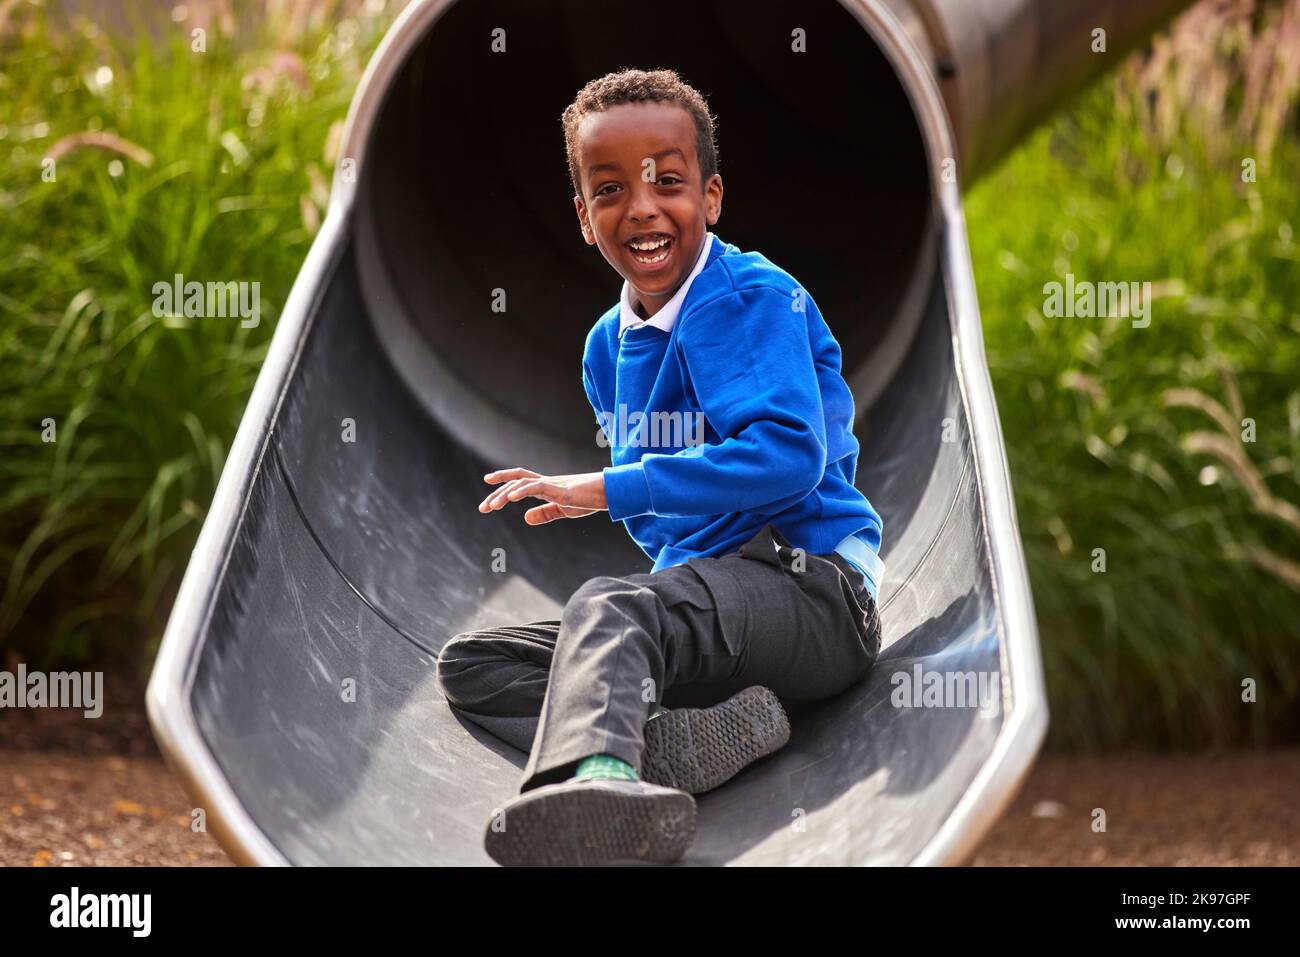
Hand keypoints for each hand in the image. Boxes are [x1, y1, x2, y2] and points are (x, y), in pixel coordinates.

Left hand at [478, 467, 607, 524]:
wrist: (609, 493)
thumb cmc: (589, 499)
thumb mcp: (563, 510)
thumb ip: (545, 513)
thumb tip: (525, 518)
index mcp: (546, 487)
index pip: (520, 480)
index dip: (503, 482)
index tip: (487, 487)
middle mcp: (546, 482)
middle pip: (516, 482)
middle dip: (497, 493)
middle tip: (483, 508)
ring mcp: (552, 484)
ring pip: (522, 484)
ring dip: (505, 494)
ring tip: (491, 505)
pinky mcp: (560, 489)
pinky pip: (537, 486)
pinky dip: (522, 490)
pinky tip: (511, 498)